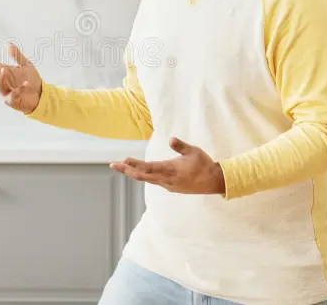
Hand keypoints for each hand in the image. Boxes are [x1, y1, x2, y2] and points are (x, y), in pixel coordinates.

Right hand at [0, 43, 41, 113]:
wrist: (41, 95)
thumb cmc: (31, 80)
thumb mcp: (25, 65)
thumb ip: (17, 55)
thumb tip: (9, 44)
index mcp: (3, 71)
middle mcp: (2, 81)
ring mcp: (6, 91)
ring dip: (1, 77)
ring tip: (4, 69)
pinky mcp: (13, 100)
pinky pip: (14, 95)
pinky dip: (20, 89)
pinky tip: (26, 84)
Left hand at [110, 137, 225, 194]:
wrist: (214, 182)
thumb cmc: (204, 164)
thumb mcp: (194, 151)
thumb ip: (181, 146)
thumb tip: (170, 139)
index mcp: (171, 170)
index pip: (148, 168)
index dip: (135, 164)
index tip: (124, 160)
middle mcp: (166, 179)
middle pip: (142, 176)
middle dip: (126, 170)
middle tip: (113, 165)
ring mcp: (168, 185)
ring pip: (146, 179)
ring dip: (133, 173)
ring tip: (121, 166)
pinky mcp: (170, 187)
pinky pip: (153, 181)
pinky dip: (143, 176)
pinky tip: (138, 172)